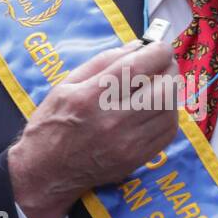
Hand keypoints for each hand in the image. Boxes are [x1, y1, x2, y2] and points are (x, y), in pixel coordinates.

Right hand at [8, 40, 179, 217]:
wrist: (46, 171)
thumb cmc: (52, 124)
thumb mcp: (67, 85)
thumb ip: (103, 62)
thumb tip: (138, 46)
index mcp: (91, 97)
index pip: (137, 68)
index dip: (157, 52)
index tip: (160, 46)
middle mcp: (112, 120)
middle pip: (162, 89)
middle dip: (169, 69)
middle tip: (163, 64)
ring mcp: (127, 143)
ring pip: (169, 110)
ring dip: (170, 91)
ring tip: (159, 85)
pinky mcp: (136, 158)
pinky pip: (167, 132)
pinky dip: (168, 114)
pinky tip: (157, 108)